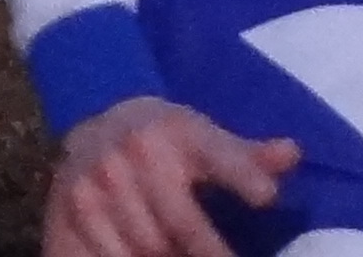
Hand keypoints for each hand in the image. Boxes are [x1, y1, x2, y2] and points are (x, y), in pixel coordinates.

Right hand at [44, 98, 298, 256]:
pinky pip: (102, 255)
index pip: (218, 155)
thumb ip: (246, 155)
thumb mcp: (204, 134)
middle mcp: (135, 153)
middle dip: (206, 251)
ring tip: (178, 254)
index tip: (268, 198)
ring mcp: (97, 183)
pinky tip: (141, 255)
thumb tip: (294, 155)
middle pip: (180, 225)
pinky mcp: (68, 210)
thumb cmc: (163, 135)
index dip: (244, 176)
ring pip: (144, 248)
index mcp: (176, 130)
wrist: (92, 118)